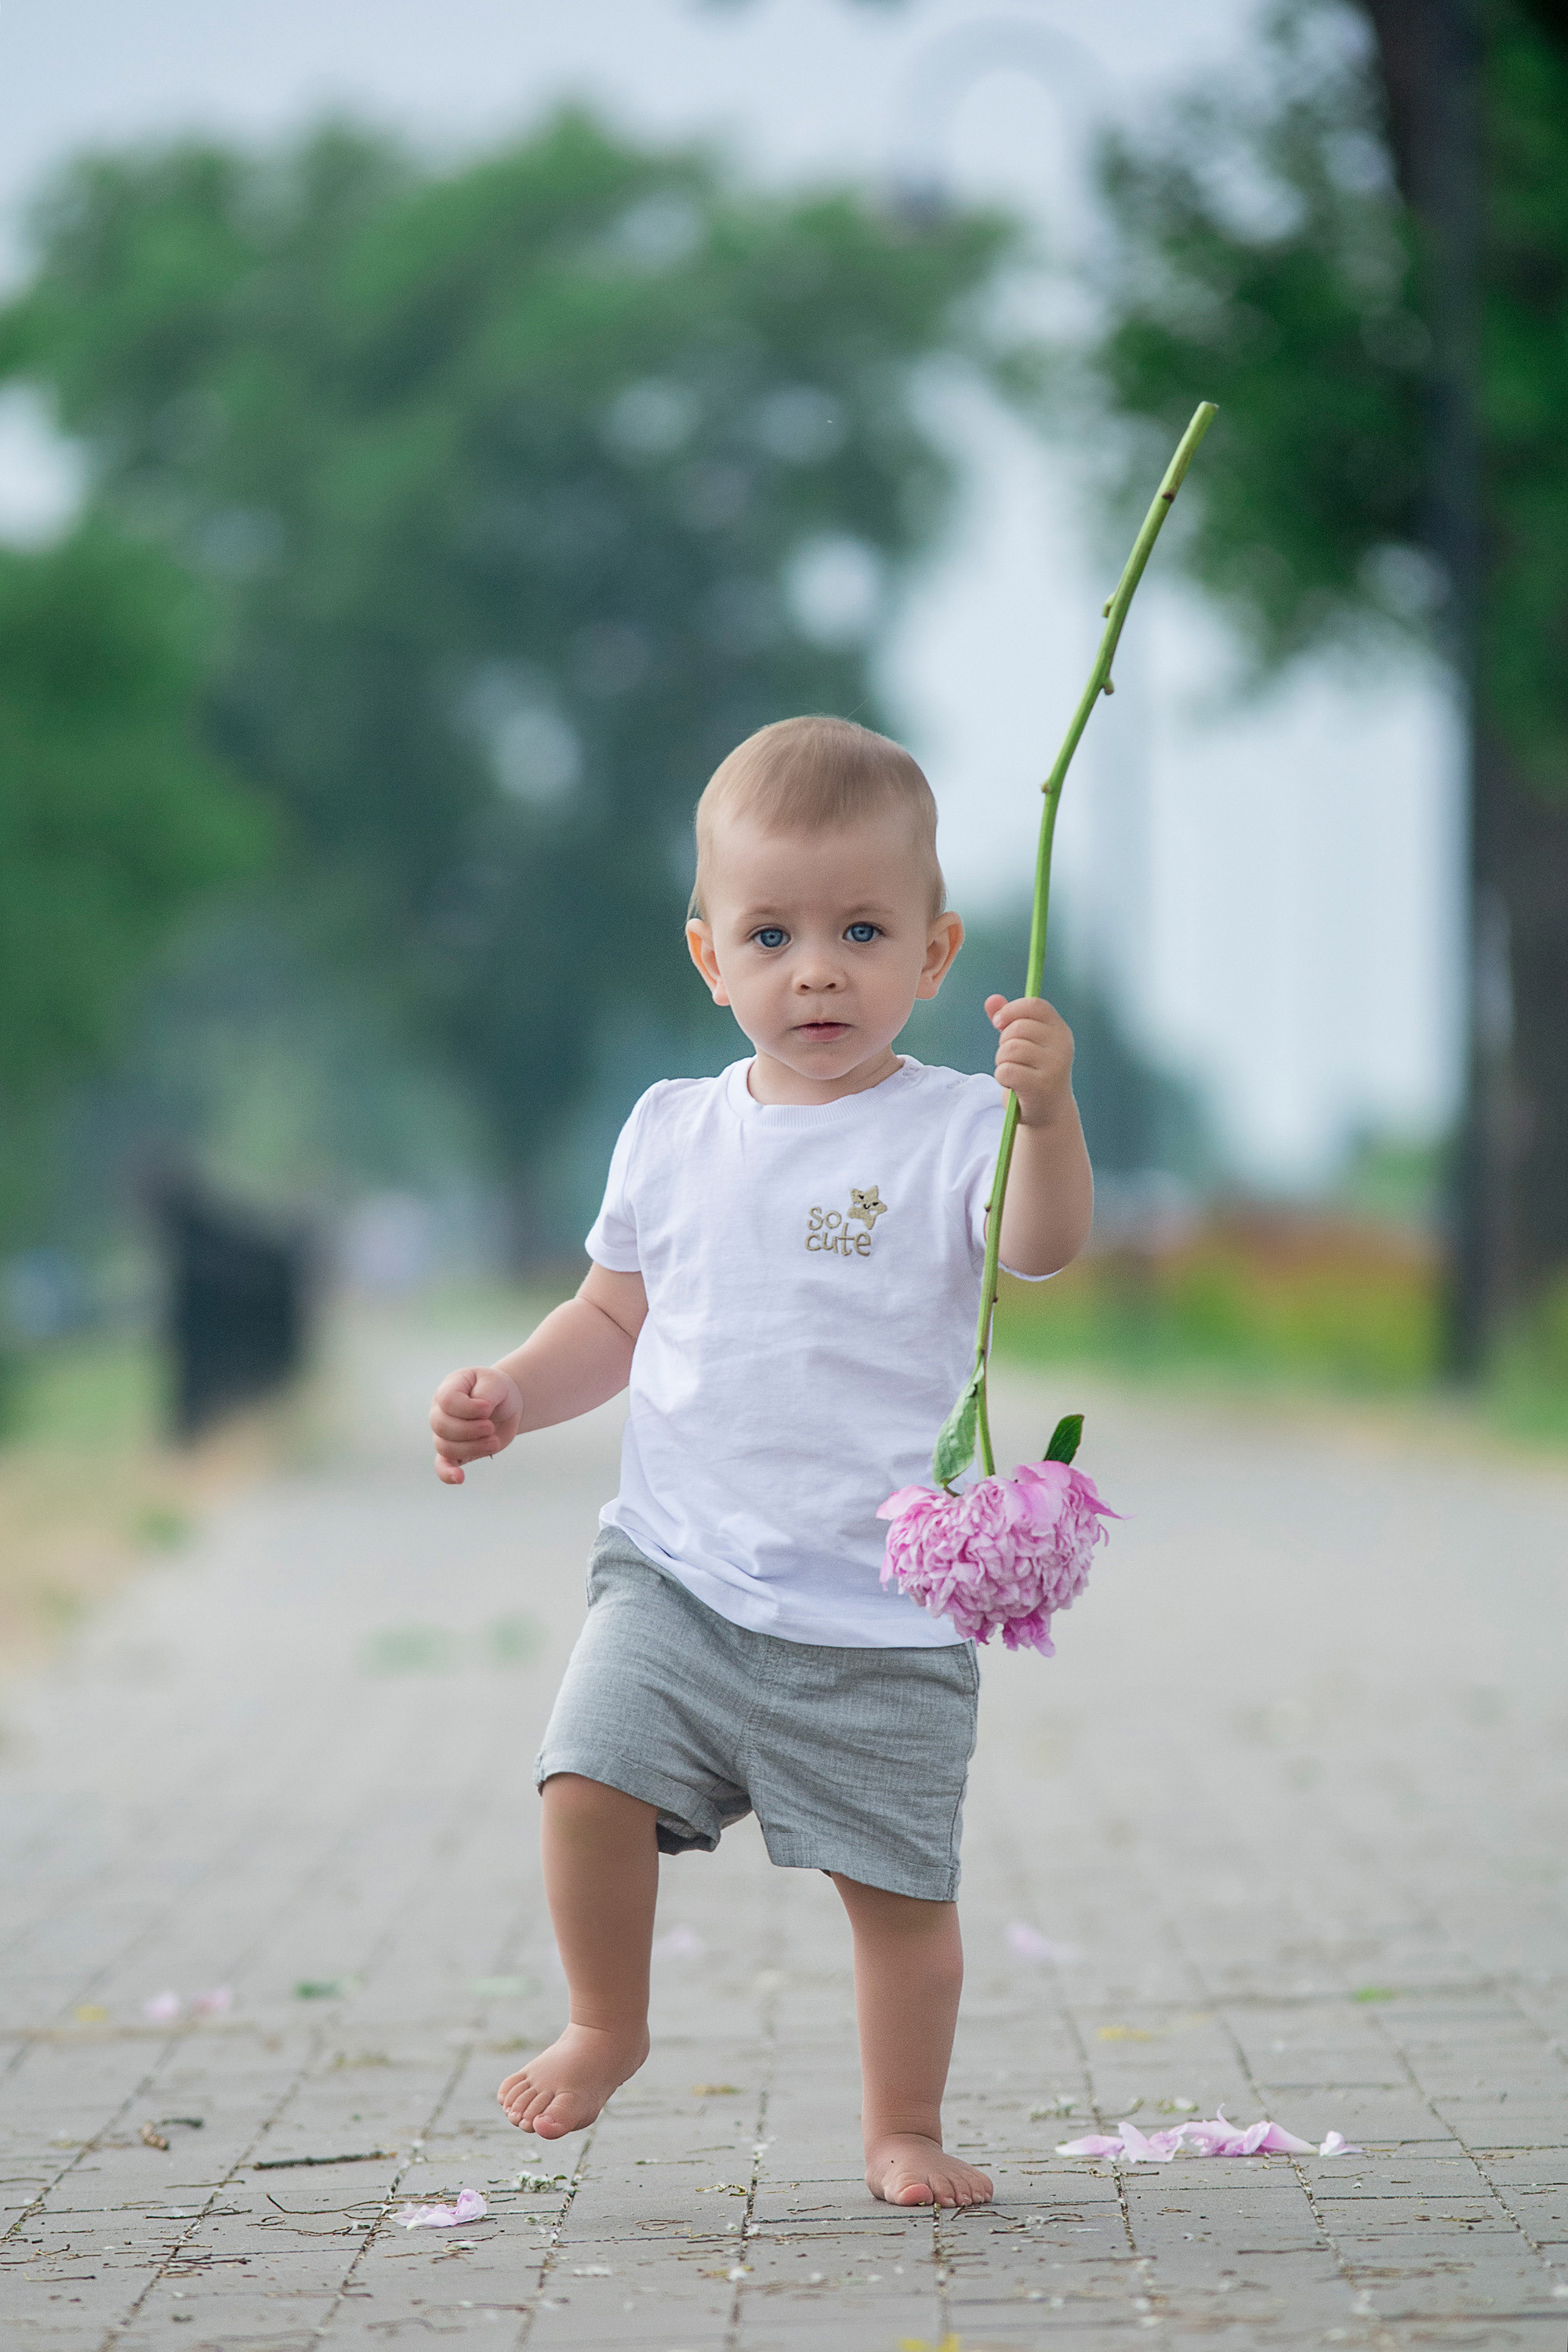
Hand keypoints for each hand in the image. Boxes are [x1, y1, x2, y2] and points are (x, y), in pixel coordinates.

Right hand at [430, 1364, 524, 1484]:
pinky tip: (459, 1478)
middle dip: (471, 1430)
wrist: (507, 1404)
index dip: (468, 1409)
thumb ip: (485, 1394)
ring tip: (494, 1441)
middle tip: (491, 1427)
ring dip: (473, 1447)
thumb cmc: (498, 1390)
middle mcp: (440, 1411)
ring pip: (445, 1447)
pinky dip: (447, 1473)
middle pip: (442, 1426)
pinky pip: (442, 1465)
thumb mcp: (496, 1383)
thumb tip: (481, 1411)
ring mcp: (445, 1433)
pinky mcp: (456, 1451)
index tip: (488, 1408)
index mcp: (448, 1389)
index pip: (448, 1401)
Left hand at [986, 994, 1074, 1127]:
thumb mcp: (1024, 1044)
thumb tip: (991, 999)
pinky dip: (1001, 1077)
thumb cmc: (1032, 1073)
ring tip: (1012, 1072)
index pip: (1035, 1005)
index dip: (1012, 1010)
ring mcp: (1054, 1066)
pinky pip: (1006, 1070)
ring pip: (1010, 1049)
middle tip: (1010, 1059)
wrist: (1047, 1113)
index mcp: (1060, 1030)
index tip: (998, 1022)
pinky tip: (1012, 1084)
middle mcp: (1062, 1046)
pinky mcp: (1041, 1086)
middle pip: (1017, 1028)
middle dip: (1003, 1043)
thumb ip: (1008, 1020)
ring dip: (1002, 1061)